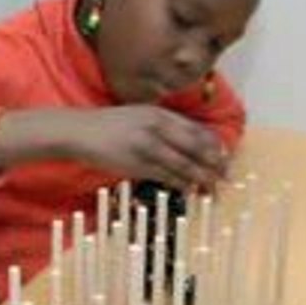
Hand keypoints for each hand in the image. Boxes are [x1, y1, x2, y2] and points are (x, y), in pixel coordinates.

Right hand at [0, 106, 226, 190]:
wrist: (80, 132)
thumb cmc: (109, 125)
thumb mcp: (138, 116)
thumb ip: (161, 125)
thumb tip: (186, 142)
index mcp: (159, 114)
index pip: (196, 130)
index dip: (214, 146)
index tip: (224, 157)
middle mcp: (157, 128)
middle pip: (195, 148)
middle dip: (214, 164)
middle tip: (226, 177)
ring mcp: (147, 146)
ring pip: (183, 165)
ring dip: (201, 178)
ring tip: (212, 188)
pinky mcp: (136, 164)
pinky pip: (165, 176)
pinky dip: (180, 184)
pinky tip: (188, 190)